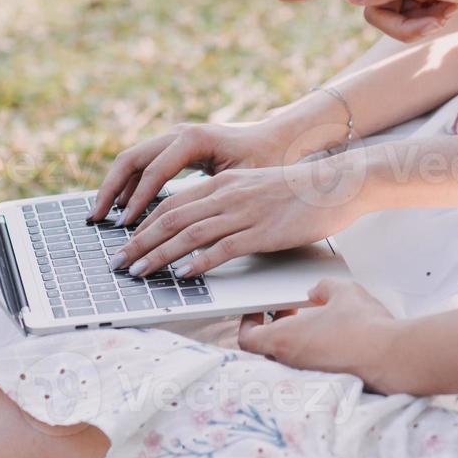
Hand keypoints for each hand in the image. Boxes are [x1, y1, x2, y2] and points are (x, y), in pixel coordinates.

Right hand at [90, 121, 293, 225]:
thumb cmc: (267, 161)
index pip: (153, 170)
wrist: (280, 139)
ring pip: (133, 160)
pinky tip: (124, 208)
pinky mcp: (175, 147)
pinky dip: (129, 184)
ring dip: (116, 187)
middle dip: (111, 190)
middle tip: (96, 218)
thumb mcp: (243, 180)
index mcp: (193, 139)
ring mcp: (174, 137)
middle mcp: (179, 133)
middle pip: (131, 158)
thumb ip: (212, 197)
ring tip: (102, 215)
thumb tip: (186, 226)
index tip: (125, 226)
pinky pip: (144, 164)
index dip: (137, 200)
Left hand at [115, 156, 371, 276]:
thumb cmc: (299, 191)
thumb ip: (227, 202)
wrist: (337, 184)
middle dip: (140, 243)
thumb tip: (202, 226)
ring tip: (139, 272)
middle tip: (119, 263)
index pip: (171, 204)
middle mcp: (227, 194)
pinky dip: (198, 262)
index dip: (143, 225)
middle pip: (171, 219)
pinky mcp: (262, 232)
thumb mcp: (254, 188)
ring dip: (159, 255)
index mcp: (222, 183)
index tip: (126, 243)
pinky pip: (222, 248)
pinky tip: (182, 274)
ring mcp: (244, 213)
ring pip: (190, 235)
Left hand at [237, 280, 401, 386]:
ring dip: (295, 341)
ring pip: (289, 360)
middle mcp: (292, 365)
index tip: (258, 310)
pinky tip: (333, 339)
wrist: (394, 358)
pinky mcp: (328, 385)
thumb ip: (323, 287)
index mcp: (285, 341)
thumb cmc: (366, 328)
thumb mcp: (343, 291)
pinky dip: (314, 353)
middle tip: (288, 312)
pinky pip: (310, 369)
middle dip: (274, 328)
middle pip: (267, 349)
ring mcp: (310, 378)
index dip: (249, 322)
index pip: (247, 338)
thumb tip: (318, 290)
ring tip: (314, 323)